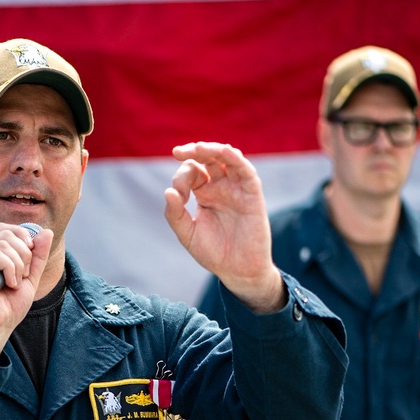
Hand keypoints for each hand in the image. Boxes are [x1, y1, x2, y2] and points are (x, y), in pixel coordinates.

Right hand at [0, 223, 52, 361]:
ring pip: (3, 244)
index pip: (8, 229)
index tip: (29, 264)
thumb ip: (38, 255)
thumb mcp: (30, 276)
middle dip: (24, 254)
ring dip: (18, 265)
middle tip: (23, 276)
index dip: (24, 239)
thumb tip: (47, 232)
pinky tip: (9, 284)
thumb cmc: (9, 307)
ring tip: (15, 283)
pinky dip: (9, 269)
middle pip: (7, 233)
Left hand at [164, 142, 284, 312]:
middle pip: (208, 158)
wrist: (238, 271)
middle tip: (178, 152)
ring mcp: (237, 188)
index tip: (178, 196)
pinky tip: (226, 151)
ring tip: (198, 147)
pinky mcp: (252, 195)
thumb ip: (175, 214)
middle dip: (193, 151)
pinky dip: (237, 159)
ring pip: (227, 158)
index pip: (191, 172)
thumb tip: (167, 191)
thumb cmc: (214, 253)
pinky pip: (246, 171)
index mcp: (204, 193)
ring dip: (213, 149)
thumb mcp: (188, 234)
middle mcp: (221, 186)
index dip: (181, 178)